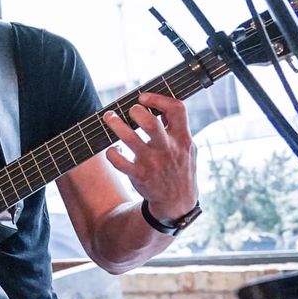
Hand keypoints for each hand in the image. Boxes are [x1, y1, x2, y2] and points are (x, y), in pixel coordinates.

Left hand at [103, 92, 197, 220]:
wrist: (177, 201)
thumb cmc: (180, 167)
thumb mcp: (188, 147)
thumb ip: (177, 128)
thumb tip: (159, 107)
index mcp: (182, 138)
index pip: (177, 109)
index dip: (159, 98)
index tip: (144, 97)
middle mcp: (167, 149)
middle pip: (151, 123)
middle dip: (136, 111)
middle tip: (129, 110)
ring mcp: (152, 162)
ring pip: (129, 138)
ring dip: (115, 125)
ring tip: (109, 118)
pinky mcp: (138, 175)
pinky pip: (118, 160)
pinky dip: (112, 152)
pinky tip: (114, 149)